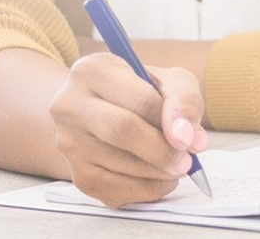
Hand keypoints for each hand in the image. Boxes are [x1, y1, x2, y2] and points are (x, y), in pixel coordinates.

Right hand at [48, 53, 209, 207]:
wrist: (103, 115)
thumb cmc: (140, 94)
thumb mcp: (169, 82)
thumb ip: (184, 101)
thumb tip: (188, 138)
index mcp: (93, 70)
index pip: (140, 99)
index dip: (172, 122)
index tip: (191, 139)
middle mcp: (70, 104)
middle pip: (122, 131)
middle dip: (163, 151)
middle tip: (187, 162)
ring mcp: (68, 141)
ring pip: (120, 164)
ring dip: (160, 172)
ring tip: (176, 165)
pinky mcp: (76, 172)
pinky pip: (114, 190)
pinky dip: (147, 190)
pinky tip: (159, 178)